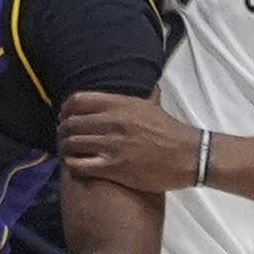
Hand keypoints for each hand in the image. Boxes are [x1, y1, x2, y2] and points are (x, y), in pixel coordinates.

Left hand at [58, 92, 202, 192]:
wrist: (189, 156)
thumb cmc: (171, 132)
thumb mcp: (153, 106)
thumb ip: (140, 97)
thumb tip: (145, 85)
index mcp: (120, 104)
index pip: (78, 101)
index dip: (66, 109)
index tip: (65, 116)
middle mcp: (112, 122)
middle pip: (71, 123)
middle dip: (63, 130)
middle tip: (64, 137)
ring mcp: (112, 145)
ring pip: (72, 144)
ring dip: (65, 148)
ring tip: (67, 152)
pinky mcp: (113, 168)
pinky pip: (80, 165)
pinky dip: (72, 164)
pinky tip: (75, 165)